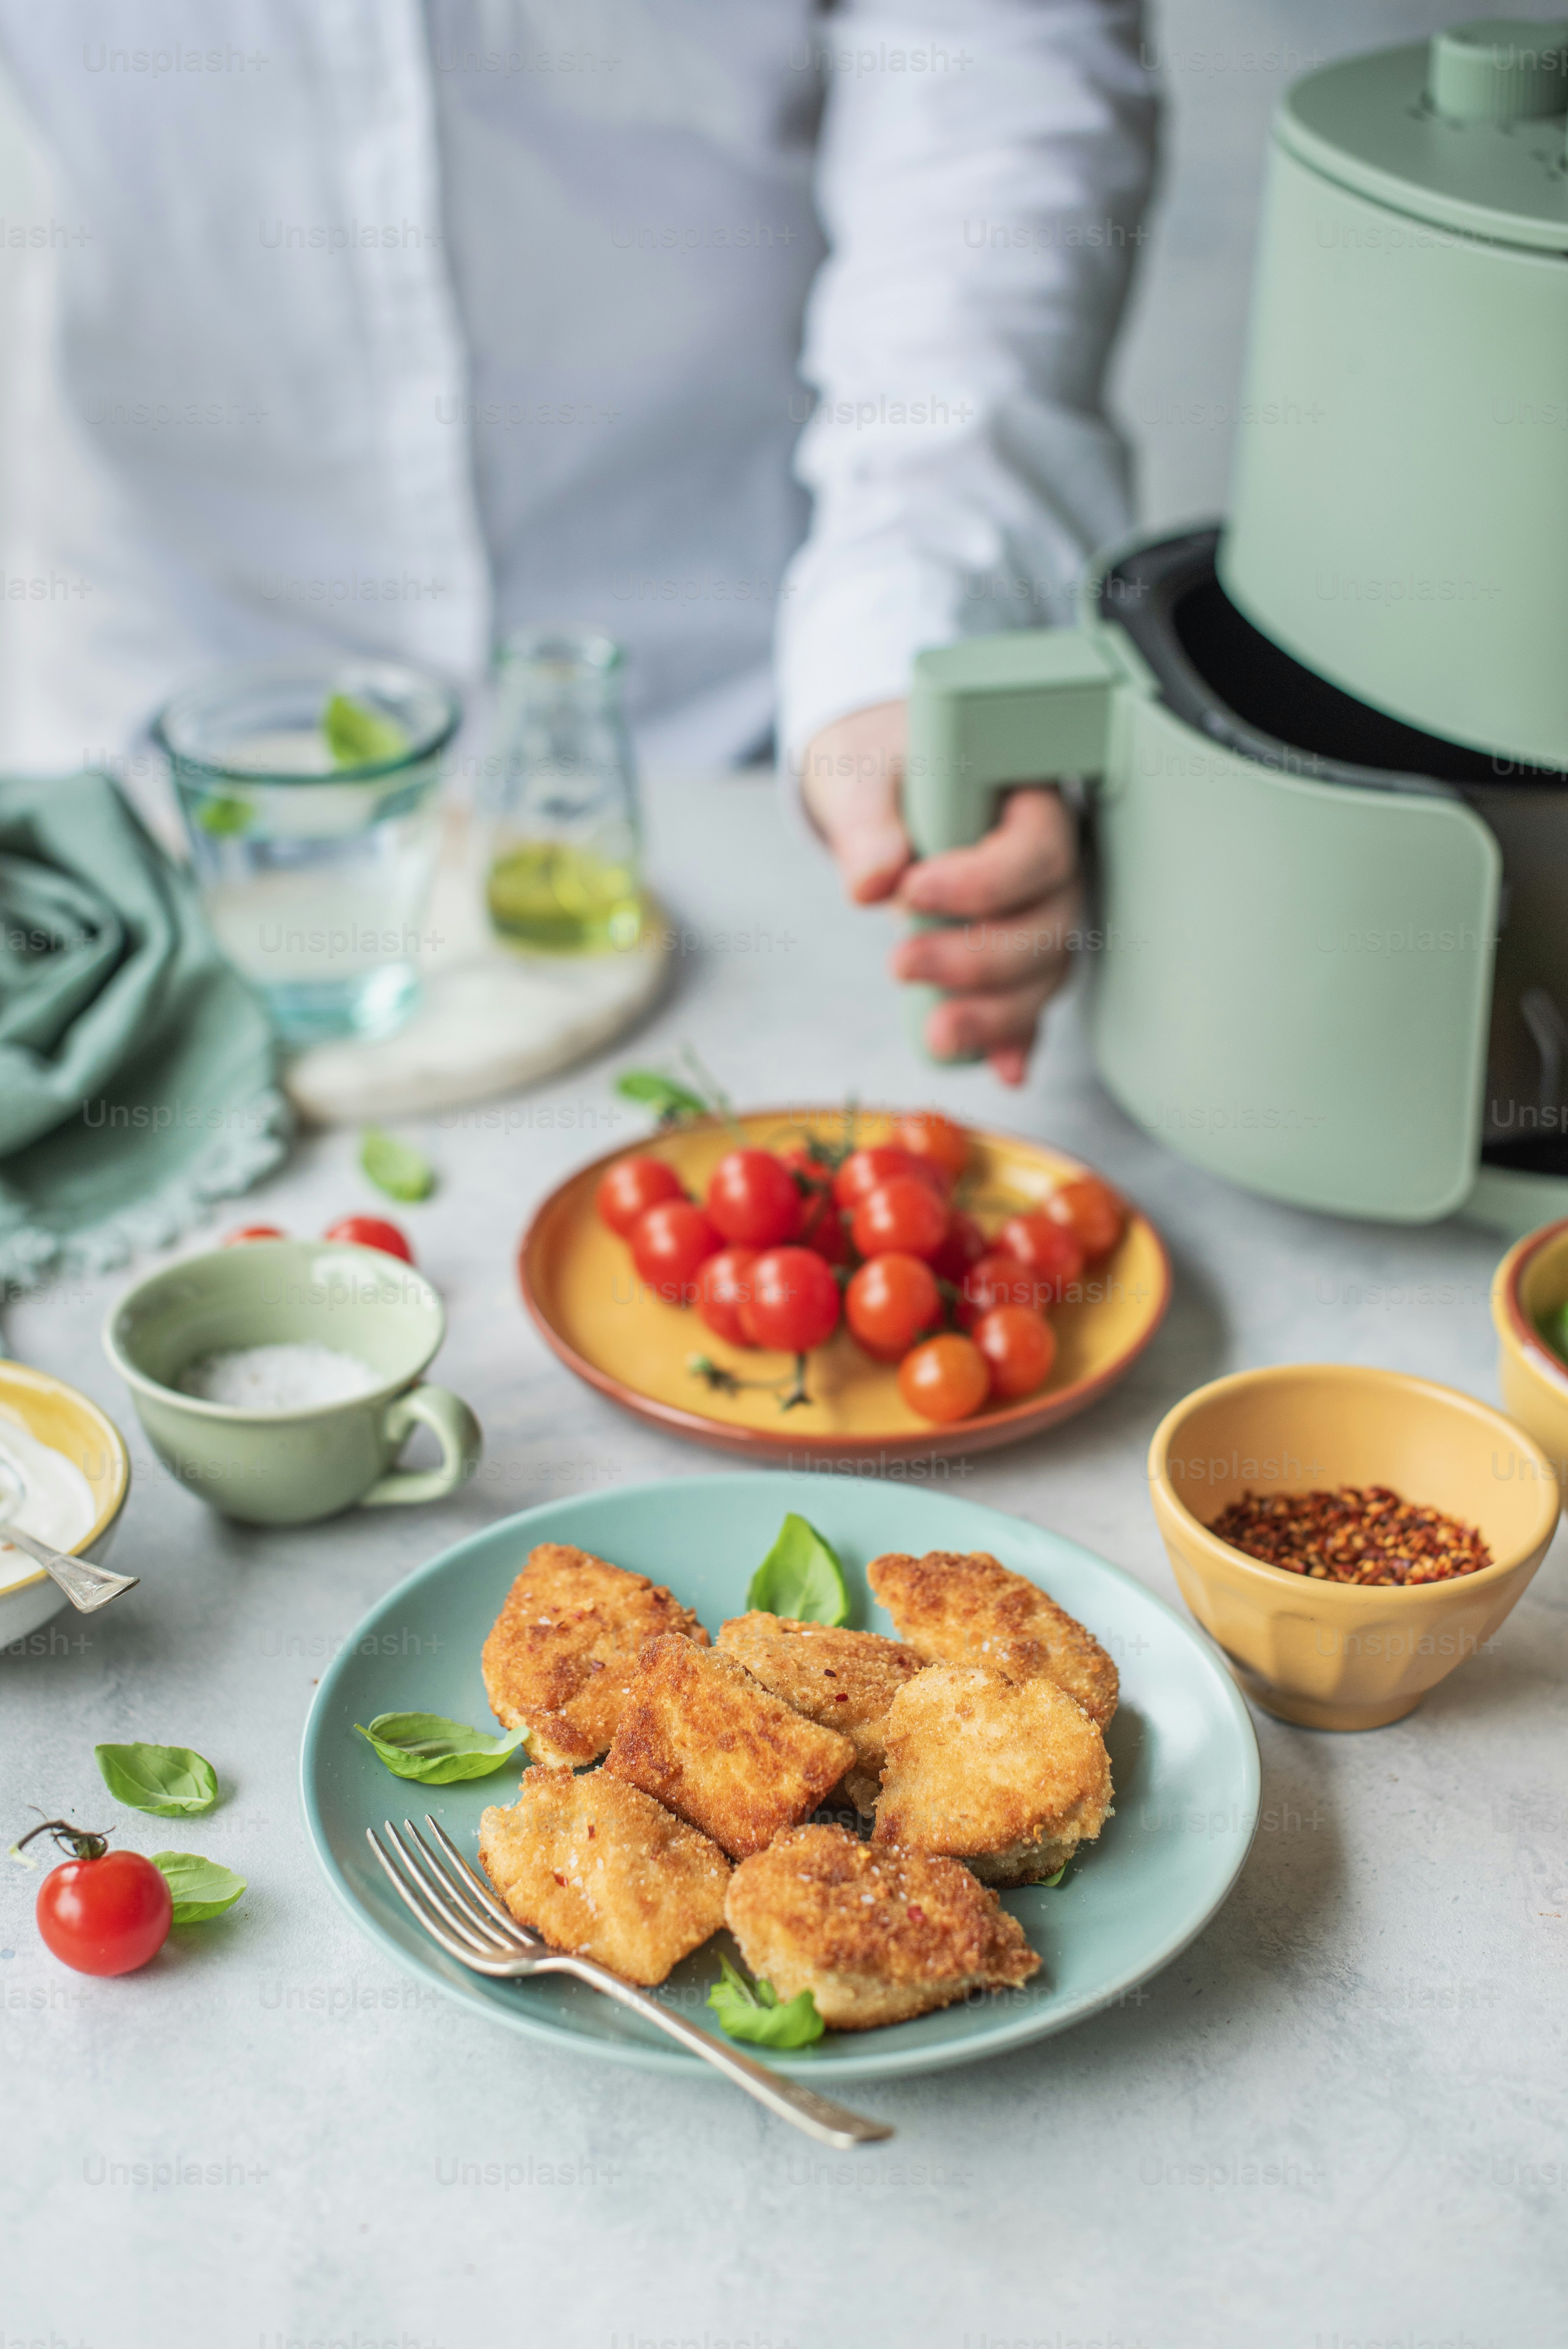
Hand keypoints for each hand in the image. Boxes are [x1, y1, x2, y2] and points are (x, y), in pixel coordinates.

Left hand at [800, 701, 1081, 1085]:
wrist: (890, 781)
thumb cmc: (890, 766)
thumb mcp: (868, 773)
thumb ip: (869, 821)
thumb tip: (871, 881)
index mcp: (1030, 805)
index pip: (1037, 852)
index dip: (985, 882)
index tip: (913, 891)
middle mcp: (1051, 867)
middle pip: (1049, 926)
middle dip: (980, 959)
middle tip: (901, 964)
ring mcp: (1040, 916)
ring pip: (1044, 974)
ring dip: (996, 1014)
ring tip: (935, 1037)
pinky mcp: (1015, 959)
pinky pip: (1028, 1005)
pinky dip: (1013, 1040)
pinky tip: (1001, 1069)